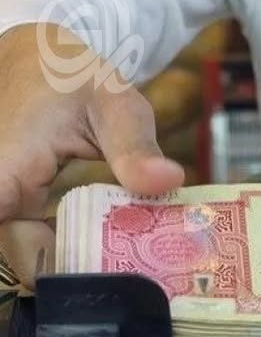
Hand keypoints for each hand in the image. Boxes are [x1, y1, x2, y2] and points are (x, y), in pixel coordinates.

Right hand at [0, 24, 182, 286]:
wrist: (38, 56)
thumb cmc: (74, 75)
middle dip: (77, 272)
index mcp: (3, 171)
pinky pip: (30, 238)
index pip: (17, 247)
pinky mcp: (9, 203)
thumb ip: (135, 146)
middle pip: (24, 258)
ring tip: (130, 267)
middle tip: (136, 279)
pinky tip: (106, 248)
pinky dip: (65, 245)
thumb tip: (168, 181)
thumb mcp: (114, 103)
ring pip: (28, 252)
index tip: (113, 278)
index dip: (58, 271)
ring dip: (73, 260)